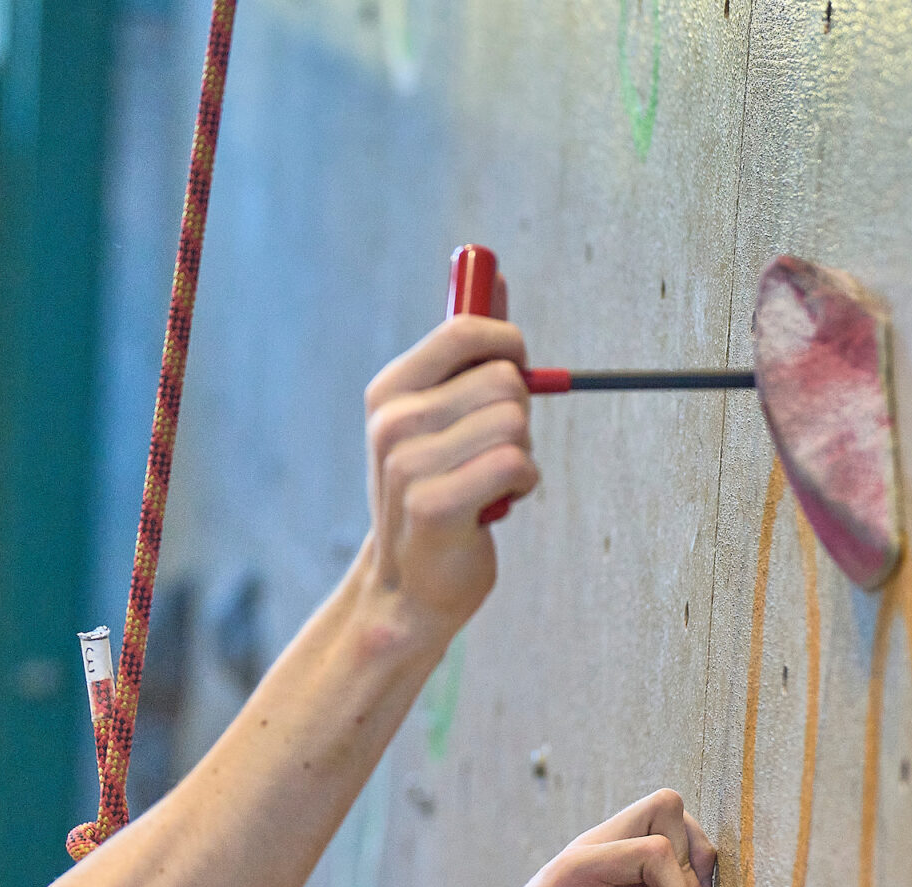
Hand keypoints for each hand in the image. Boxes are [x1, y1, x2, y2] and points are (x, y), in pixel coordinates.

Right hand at [358, 307, 538, 643]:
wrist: (409, 583)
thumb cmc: (433, 491)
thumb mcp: (438, 415)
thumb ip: (464, 352)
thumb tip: (491, 276)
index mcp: (389, 391)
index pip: (465, 330)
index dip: (508, 344)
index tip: (513, 371)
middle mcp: (392, 422)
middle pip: (505, 379)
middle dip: (519, 415)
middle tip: (490, 451)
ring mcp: (407, 464)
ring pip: (515, 423)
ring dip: (521, 455)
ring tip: (489, 481)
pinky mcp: (434, 504)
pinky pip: (516, 464)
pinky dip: (522, 484)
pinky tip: (495, 504)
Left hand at [456, 789, 716, 886]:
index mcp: (574, 867)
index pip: (650, 847)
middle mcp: (593, 854)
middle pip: (663, 810)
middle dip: (692, 856)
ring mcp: (609, 866)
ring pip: (670, 829)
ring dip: (693, 868)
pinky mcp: (621, 885)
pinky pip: (666, 863)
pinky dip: (686, 886)